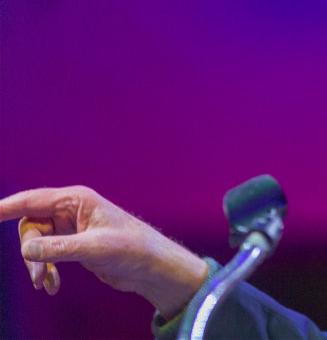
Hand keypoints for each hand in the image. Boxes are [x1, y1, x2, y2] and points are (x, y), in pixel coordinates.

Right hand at [0, 186, 208, 317]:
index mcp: (76, 200)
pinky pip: (45, 254)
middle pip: (30, 226)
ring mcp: (70, 227)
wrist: (150, 266)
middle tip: (37, 276)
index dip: (5, 207)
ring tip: (46, 284)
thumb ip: (59, 248)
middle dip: (29, 252)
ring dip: (36, 264)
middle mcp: (71, 210)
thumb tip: (26, 250)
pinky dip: (45, 269)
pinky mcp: (72, 244)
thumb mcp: (94, 248)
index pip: (31, 200)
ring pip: (35, 243)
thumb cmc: (131, 249)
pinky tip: (52, 287)